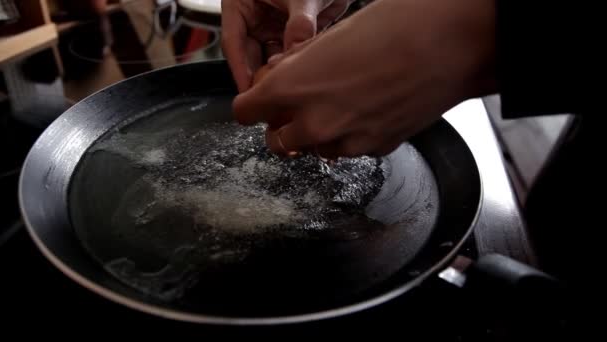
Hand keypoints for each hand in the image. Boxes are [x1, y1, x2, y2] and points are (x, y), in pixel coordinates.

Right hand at [221, 0, 352, 91]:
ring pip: (272, 60)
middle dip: (261, 78)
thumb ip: (299, 22)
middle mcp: (254, 17)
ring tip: (288, 94)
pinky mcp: (293, 34)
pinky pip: (290, 57)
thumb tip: (296, 50)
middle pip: (252, 56)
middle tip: (271, 101)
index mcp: (240, 4)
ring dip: (280, 75)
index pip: (233, 42)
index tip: (248, 92)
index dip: (239, 70)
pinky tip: (303, 81)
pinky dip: (296, 69)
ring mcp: (274, 26)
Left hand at [233, 0, 496, 157]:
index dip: (252, 105)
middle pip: (276, 142)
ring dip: (316, 133)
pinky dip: (349, 135)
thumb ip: (295, 66)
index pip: (245, 112)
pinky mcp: (374, 150)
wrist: (447, 44)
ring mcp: (344, 141)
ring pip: (313, 149)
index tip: (259, 102)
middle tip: (296, 108)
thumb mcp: (327, 39)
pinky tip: (368, 108)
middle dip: (282, 126)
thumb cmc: (392, 29)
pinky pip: (348, 149)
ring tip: (341, 104)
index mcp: (291, 88)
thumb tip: (279, 77)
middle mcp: (313, 122)